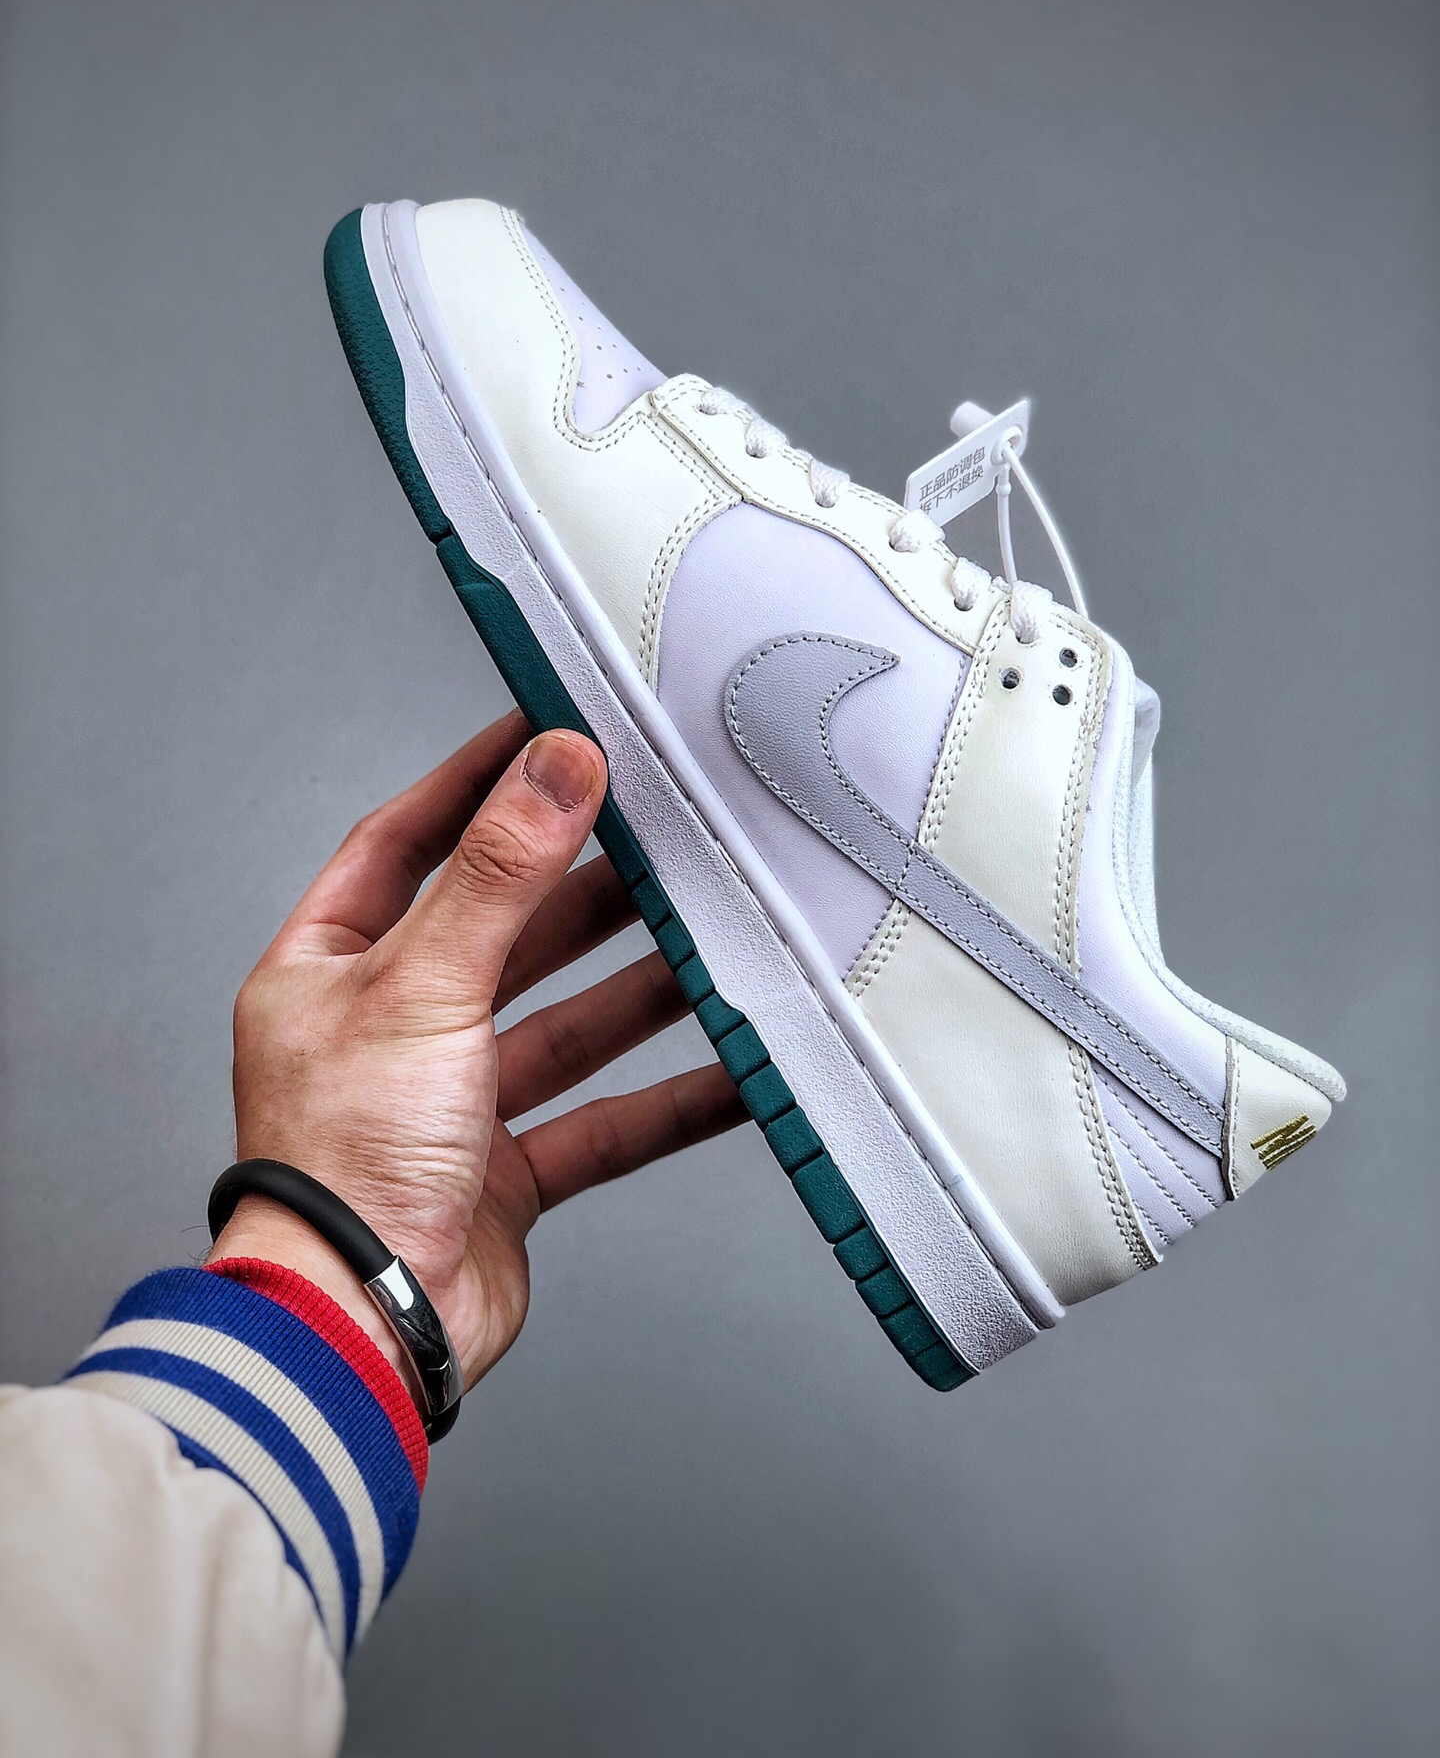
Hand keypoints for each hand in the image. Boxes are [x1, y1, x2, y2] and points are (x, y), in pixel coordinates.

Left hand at [208, 713, 743, 1399]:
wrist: (360, 1330)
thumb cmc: (341, 1168)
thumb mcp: (423, 986)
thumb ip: (500, 874)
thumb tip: (555, 766)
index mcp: (329, 971)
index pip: (404, 843)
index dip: (473, 784)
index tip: (540, 730)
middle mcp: (386, 1031)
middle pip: (500, 931)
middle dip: (582, 885)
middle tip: (659, 832)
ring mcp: (449, 1104)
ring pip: (564, 1023)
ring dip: (639, 986)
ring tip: (713, 934)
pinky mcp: (505, 1172)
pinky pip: (605, 1120)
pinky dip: (669, 1098)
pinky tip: (733, 1072)